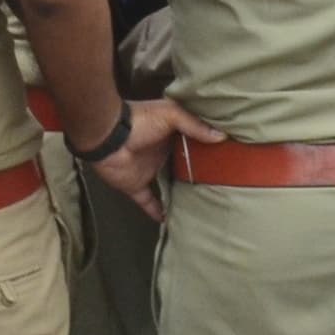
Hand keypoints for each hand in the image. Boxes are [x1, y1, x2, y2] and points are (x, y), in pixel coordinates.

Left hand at [90, 96, 220, 224]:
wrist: (109, 136)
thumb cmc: (139, 121)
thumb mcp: (170, 114)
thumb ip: (194, 125)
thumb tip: (221, 137)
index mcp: (169, 134)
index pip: (191, 143)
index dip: (206, 149)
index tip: (225, 158)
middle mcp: (160, 154)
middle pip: (182, 166)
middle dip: (196, 174)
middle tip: (219, 186)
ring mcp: (148, 171)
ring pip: (167, 185)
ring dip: (180, 194)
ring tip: (200, 204)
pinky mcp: (136, 187)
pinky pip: (149, 202)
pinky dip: (157, 212)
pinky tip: (170, 220)